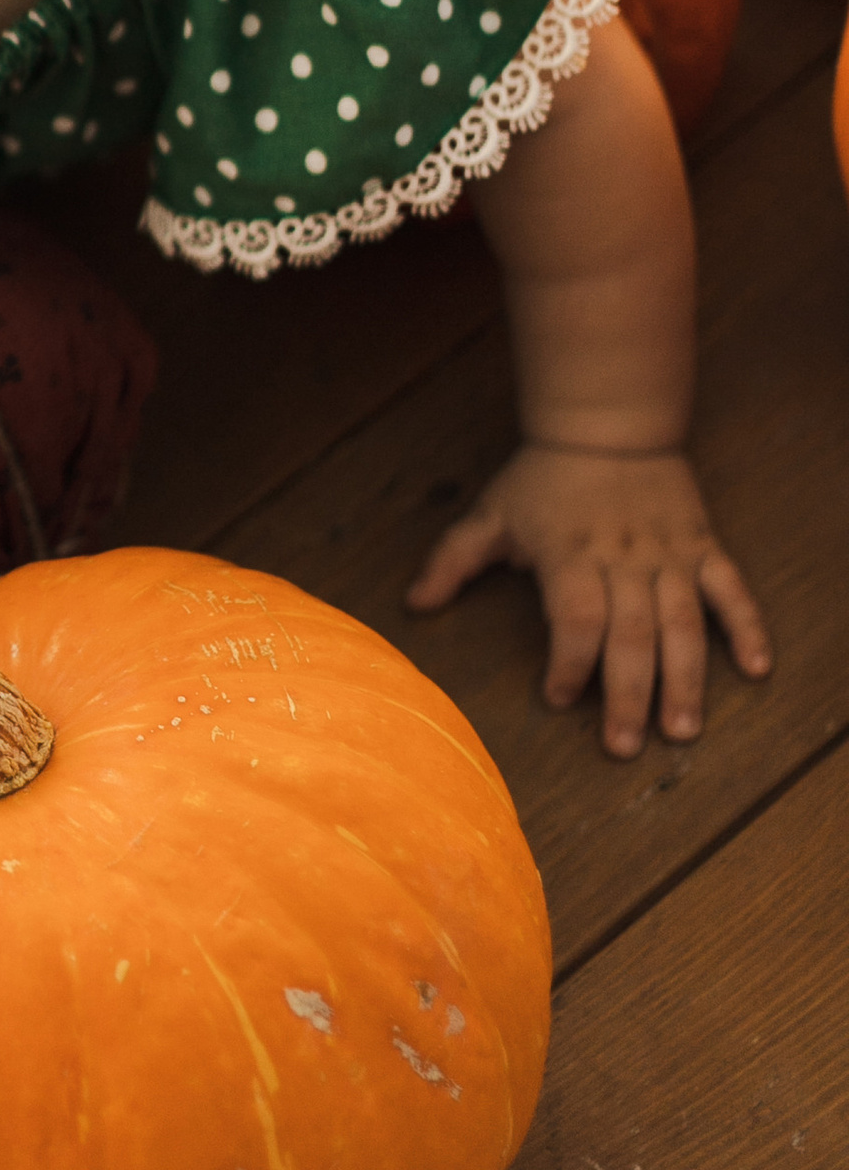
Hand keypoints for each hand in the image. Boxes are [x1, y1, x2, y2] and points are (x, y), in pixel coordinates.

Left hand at [407, 442, 770, 755]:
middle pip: (631, 635)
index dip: (569, 663)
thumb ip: (452, 560)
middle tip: (625, 748)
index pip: (576, 619)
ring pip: (683, 624)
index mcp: (570, 554)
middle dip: (629, 695)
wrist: (607, 422)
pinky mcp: (702, 547)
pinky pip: (731, 590)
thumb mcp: (490, 513)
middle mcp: (624, 559)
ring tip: (682, 730)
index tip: (558, 699)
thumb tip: (413, 605)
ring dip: (685, 679)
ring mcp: (669, 554)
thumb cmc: (543, 476)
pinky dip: (747, 627)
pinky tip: (756, 669)